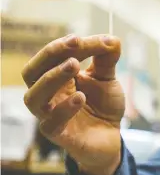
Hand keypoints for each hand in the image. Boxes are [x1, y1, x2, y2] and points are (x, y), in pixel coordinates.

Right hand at [22, 34, 124, 174]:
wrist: (111, 137)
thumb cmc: (102, 105)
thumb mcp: (107, 77)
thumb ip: (107, 58)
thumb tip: (112, 39)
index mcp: (56, 77)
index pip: (52, 56)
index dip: (66, 44)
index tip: (83, 37)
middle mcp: (47, 94)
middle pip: (31, 72)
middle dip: (51, 53)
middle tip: (75, 43)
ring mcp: (49, 115)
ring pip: (33, 97)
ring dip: (53, 77)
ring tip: (76, 65)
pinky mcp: (58, 134)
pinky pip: (50, 123)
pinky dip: (63, 109)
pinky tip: (80, 98)